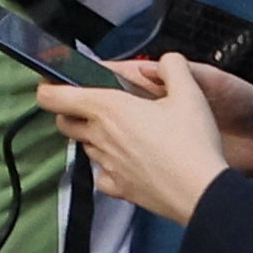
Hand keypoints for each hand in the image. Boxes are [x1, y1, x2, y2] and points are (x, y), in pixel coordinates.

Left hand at [39, 52, 252, 225]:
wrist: (205, 192)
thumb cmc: (193, 143)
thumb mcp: (189, 94)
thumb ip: (173, 68)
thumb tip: (167, 60)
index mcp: (106, 107)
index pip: (51, 96)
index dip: (48, 88)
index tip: (55, 85)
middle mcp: (99, 136)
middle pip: (64, 122)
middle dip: (71, 114)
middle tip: (94, 109)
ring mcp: (106, 164)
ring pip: (85, 147)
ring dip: (94, 140)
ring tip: (122, 136)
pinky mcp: (119, 189)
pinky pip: (103, 176)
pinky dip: (110, 169)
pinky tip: (129, 164)